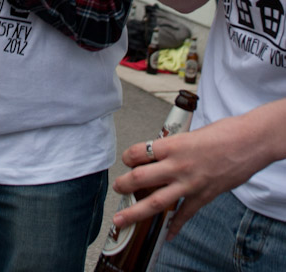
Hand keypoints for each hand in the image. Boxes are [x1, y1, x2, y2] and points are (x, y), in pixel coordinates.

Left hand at [112, 111, 280, 238]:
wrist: (250, 142)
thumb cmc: (225, 132)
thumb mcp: (192, 133)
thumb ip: (176, 145)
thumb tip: (163, 152)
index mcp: (174, 145)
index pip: (140, 152)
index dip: (128, 157)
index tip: (125, 160)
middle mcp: (178, 165)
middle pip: (141, 178)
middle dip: (124, 185)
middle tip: (117, 188)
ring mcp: (190, 183)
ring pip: (155, 201)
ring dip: (135, 211)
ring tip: (122, 217)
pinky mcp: (203, 196)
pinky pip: (184, 214)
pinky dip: (174, 226)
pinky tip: (167, 234)